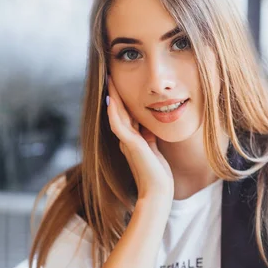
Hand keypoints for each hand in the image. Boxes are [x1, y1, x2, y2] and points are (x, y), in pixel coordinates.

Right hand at [107, 77, 173, 202]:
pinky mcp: (130, 145)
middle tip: (110, 76)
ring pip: (116, 115)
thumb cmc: (158, 175)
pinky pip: (118, 125)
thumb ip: (148, 137)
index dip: (122, 100)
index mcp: (132, 141)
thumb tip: (148, 125)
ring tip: (109, 81)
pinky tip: (111, 99)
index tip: (120, 84)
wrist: (158, 192)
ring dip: (113, 97)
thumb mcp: (154, 149)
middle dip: (115, 94)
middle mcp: (126, 140)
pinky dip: (114, 112)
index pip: (125, 116)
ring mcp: (127, 142)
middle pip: (118, 112)